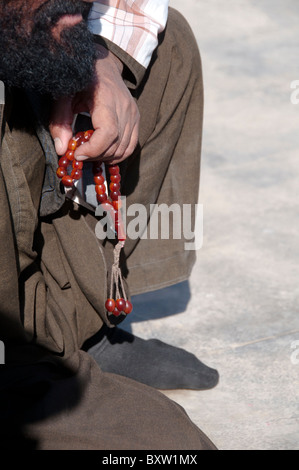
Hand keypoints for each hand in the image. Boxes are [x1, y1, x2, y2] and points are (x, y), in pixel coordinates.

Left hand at [49, 45, 139, 163]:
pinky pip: (130, 146)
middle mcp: (124, 107)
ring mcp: (133, 114)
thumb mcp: (64, 95)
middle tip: (78, 153)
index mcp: (107, 97)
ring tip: (89, 152)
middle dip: (95, 155)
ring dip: (105, 157)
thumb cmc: (80, 77)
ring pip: (124, 149)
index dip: (93, 149)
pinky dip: (117, 155)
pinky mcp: (136, 119)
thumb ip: (60, 121)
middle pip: (115, 144)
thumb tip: (61, 149)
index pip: (108, 132)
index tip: (77, 154)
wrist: (102, 63)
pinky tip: (102, 153)